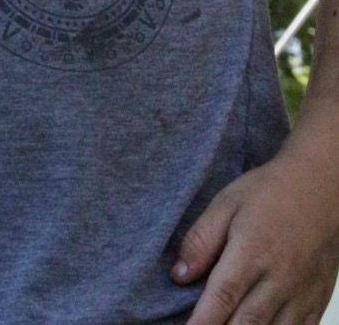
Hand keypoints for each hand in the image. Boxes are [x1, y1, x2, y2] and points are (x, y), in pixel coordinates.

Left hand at [175, 149, 338, 322]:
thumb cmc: (269, 192)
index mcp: (252, 252)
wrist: (322, 188)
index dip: (202, 321)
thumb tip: (179, 276)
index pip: (222, 296)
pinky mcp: (317, 300)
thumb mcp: (227, 203)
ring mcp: (301, 293)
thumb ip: (201, 239)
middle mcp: (279, 279)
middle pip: (247, 323)